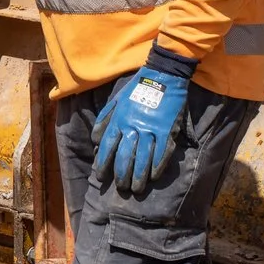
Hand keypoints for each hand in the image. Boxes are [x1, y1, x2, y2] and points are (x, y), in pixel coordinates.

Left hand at [91, 48, 197, 196]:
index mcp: (119, 120)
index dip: (103, 163)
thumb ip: (104, 120)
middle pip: (125, 156)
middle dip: (121, 175)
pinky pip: (162, 152)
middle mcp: (133, 127)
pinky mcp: (168, 130)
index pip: (107, 146)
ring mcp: (152, 129)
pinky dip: (157, 166)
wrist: (163, 75)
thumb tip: (95, 141)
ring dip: (139, 176)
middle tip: (121, 188)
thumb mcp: (115, 101)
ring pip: (143, 158)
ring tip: (136, 189)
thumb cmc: (136, 89)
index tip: (101, 177)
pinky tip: (153, 176)